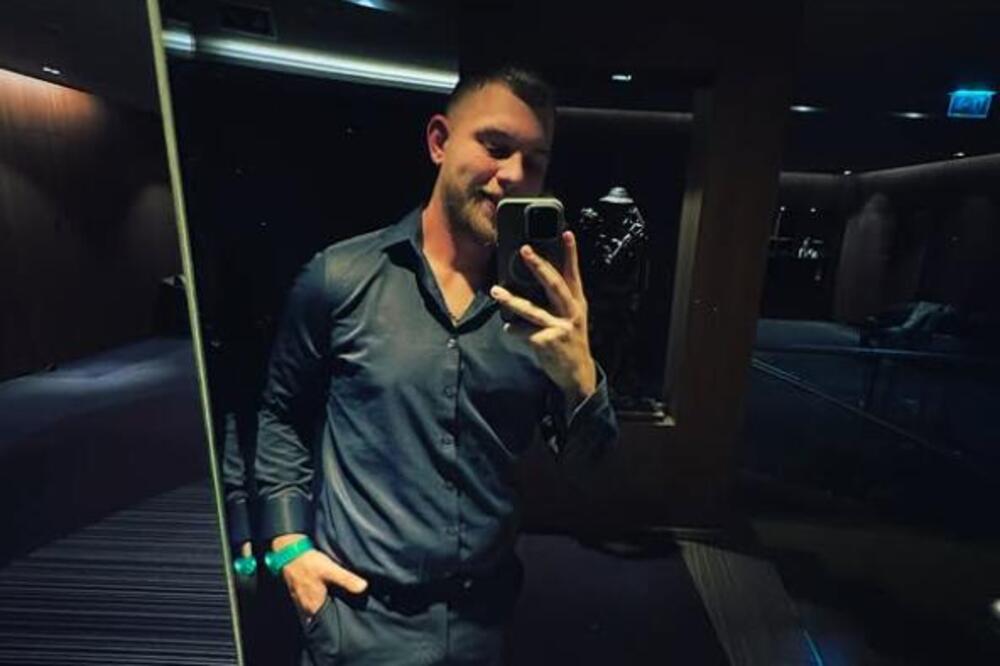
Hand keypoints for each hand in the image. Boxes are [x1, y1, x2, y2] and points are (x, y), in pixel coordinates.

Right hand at [274, 536, 367, 619]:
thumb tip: (364, 587)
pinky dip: (313, 602)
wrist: (288, 552)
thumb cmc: (308, 563)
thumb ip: (346, 579)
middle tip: (338, 617)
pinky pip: (306, 602)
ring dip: (319, 610)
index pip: (323, 623)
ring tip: (330, 608)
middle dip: (326, 618)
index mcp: (313, 605)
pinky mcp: (296, 590)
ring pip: (311, 610)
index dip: (332, 625)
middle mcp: (304, 606)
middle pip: (317, 618)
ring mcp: (298, 598)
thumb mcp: (330, 570)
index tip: (342, 626)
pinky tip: (320, 596)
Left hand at [490, 231, 596, 406]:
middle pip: (554, 284)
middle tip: (525, 250)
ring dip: (512, 300)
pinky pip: (523, 331)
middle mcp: (571, 312)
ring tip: (496, 292)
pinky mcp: (547, 342)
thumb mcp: (571, 318)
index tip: (567, 233)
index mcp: (576, 303)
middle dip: (539, 266)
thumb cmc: (568, 340)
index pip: (573, 274)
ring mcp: (560, 327)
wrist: (577, 374)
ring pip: (532, 310)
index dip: (571, 253)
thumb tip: (530, 281)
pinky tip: (508, 328)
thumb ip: (557, 301)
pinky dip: (513, 329)